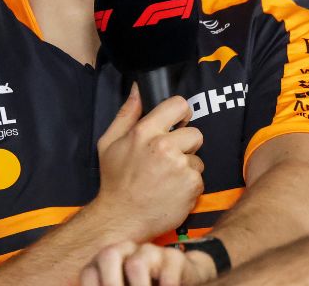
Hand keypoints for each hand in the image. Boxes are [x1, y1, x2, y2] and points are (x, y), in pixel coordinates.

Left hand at [79, 241, 216, 285]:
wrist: (181, 279)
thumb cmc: (145, 285)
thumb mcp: (122, 285)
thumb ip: (108, 285)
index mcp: (106, 262)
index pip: (89, 273)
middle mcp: (126, 252)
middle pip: (109, 256)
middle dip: (111, 284)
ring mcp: (150, 252)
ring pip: (136, 263)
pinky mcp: (174, 259)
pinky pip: (167, 274)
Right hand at [94, 86, 204, 239]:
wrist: (121, 218)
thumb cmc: (115, 181)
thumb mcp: (109, 143)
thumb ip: (127, 114)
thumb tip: (137, 89)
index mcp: (145, 132)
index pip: (179, 105)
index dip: (181, 113)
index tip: (178, 123)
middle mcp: (165, 146)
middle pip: (195, 133)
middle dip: (186, 145)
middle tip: (168, 159)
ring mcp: (180, 166)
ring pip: (197, 158)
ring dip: (187, 167)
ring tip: (167, 179)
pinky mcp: (192, 185)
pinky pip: (199, 177)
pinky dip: (189, 185)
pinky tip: (172, 191)